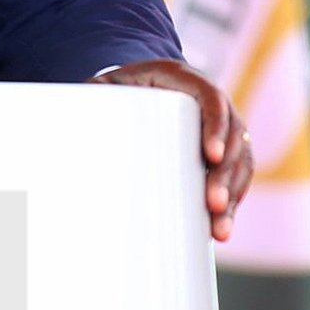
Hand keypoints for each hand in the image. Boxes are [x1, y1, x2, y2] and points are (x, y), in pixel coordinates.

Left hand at [93, 59, 253, 241]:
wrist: (139, 86)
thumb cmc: (120, 88)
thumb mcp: (107, 85)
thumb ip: (92, 95)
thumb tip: (70, 121)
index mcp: (185, 79)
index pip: (211, 100)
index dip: (216, 127)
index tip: (210, 156)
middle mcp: (212, 101)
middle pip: (232, 136)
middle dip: (225, 173)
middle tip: (213, 204)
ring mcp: (223, 125)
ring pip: (240, 160)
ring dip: (233, 194)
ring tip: (220, 230)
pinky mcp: (224, 148)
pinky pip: (238, 174)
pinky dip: (233, 200)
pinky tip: (222, 226)